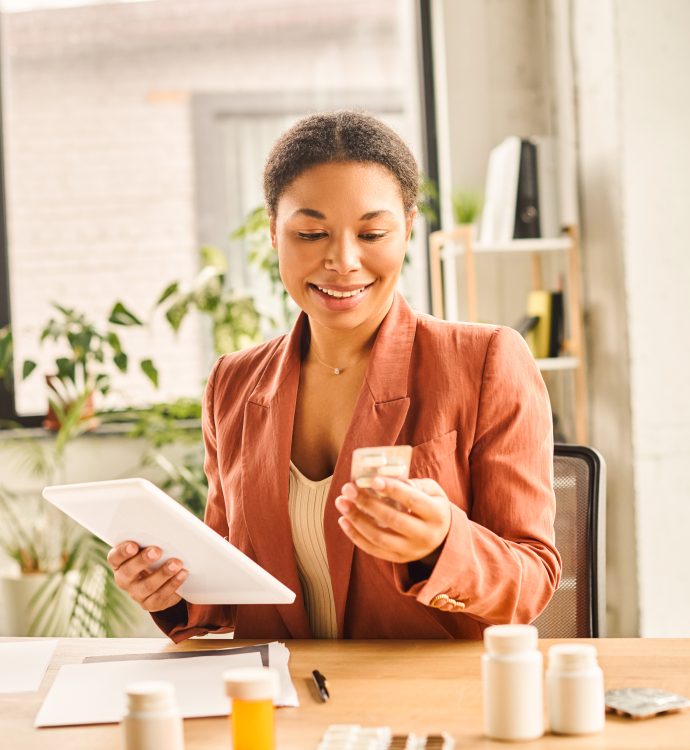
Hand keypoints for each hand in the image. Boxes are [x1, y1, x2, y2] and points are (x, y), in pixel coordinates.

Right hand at [107, 542, 187, 612]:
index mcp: (120, 563)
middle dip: (143, 561)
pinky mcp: (150, 603)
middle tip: (157, 551)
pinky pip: (160, 596)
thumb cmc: (155, 557)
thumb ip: (151, 540)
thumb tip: (166, 526)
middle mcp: (124, 579)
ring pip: (146, 586)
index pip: (115, 557)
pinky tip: (182, 573)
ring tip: (176, 563)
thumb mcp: (150, 548)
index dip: (122, 552)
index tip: (134, 545)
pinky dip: (173, 584)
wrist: (163, 582)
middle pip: (128, 572)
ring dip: (162, 573)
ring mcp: (136, 593)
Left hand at [335, 476, 451, 563]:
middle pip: (392, 520)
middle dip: (367, 503)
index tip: (373, 480)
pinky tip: (343, 520)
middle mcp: (425, 535)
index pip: (412, 501)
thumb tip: (388, 479)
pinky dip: (355, 535)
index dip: (393, 490)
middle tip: (348, 488)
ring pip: (379, 537)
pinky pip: (373, 549)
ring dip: (356, 519)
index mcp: (436, 515)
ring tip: (341, 502)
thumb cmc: (432, 505)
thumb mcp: (432, 491)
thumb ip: (413, 484)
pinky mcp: (398, 558)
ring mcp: (411, 550)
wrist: (443, 536)